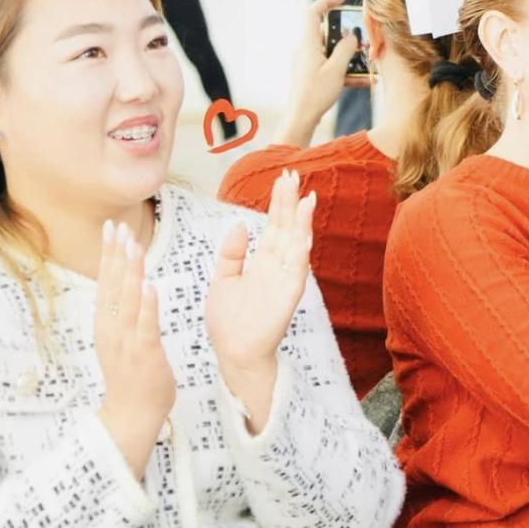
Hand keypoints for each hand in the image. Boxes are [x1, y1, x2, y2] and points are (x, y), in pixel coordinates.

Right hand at [94, 220, 175, 476]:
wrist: (132, 415)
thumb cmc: (133, 376)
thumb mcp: (122, 339)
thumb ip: (124, 313)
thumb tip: (129, 284)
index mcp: (107, 324)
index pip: (107, 282)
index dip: (109, 254)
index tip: (111, 227)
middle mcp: (112, 330)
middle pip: (112, 286)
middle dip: (116, 254)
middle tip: (118, 225)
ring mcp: (125, 342)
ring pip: (126, 301)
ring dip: (129, 272)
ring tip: (133, 245)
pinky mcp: (143, 356)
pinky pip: (144, 327)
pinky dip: (146, 306)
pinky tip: (149, 286)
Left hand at [205, 170, 314, 417]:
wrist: (234, 353)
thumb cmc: (229, 322)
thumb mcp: (223, 279)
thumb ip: (232, 253)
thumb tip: (240, 225)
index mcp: (262, 262)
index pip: (273, 225)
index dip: (278, 202)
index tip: (282, 178)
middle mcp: (277, 267)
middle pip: (286, 228)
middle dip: (289, 202)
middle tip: (293, 174)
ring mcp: (285, 280)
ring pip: (295, 243)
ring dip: (301, 220)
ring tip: (305, 195)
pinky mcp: (288, 296)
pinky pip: (297, 268)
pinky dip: (302, 249)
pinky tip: (304, 230)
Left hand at [280, 0, 356, 145]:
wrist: (301, 117)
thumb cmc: (315, 94)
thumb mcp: (336, 70)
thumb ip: (346, 49)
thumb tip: (352, 35)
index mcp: (308, 43)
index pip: (313, 12)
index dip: (327, 1)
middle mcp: (306, 48)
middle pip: (326, 30)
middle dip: (346, 33)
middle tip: (362, 38)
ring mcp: (309, 61)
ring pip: (331, 49)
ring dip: (349, 54)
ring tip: (366, 62)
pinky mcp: (313, 73)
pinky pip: (331, 64)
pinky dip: (346, 68)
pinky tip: (363, 81)